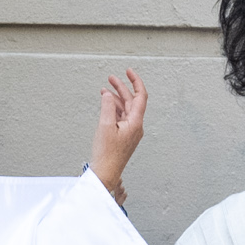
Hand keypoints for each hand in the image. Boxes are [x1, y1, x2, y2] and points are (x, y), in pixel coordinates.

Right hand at [90, 69, 149, 198]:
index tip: (129, 71)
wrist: (105, 173)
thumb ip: (108, 106)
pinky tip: (106, 105)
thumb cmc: (107, 154)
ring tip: (104, 89)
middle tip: (111, 78)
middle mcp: (136, 126)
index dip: (135, 81)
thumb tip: (109, 94)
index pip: (140, 96)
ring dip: (116, 98)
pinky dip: (113, 108)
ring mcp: (130, 132)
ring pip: (125, 109)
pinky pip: (121, 117)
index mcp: (136, 123)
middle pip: (131, 101)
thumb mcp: (105, 125)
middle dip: (121, 87)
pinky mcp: (124, 136)